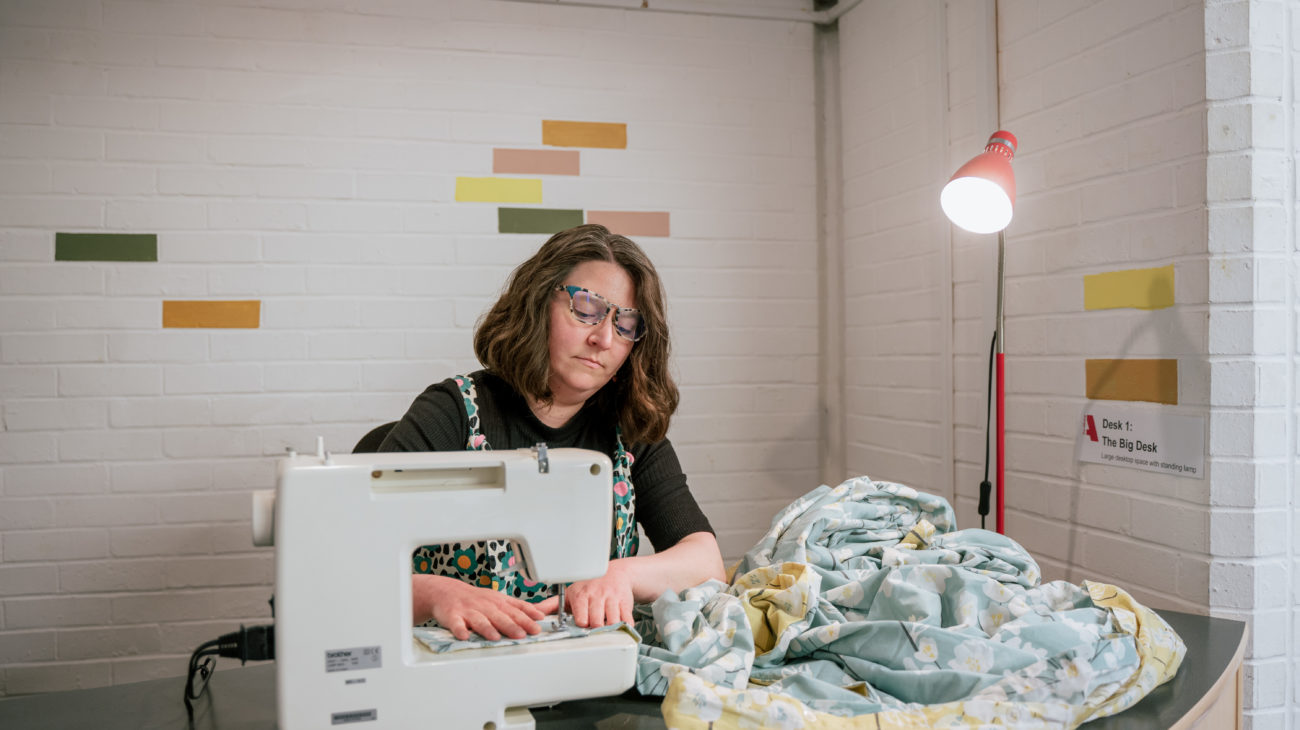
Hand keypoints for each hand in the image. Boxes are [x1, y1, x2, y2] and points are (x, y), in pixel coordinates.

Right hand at [413, 574, 546, 640]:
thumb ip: (519, 607)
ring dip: (487, 629)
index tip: (538, 625)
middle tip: (522, 634)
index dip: (527, 617)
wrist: (447, 591)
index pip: (516, 610)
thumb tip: (541, 614)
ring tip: (495, 637)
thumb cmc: (477, 599)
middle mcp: (486, 606)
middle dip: (512, 625)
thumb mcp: (499, 599)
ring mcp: (469, 611)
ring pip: (480, 621)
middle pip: (500, 616)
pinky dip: (459, 630)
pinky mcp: (453, 616)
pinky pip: (456, 624)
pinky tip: (464, 636)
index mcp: (498, 602)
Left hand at [538, 561, 633, 627]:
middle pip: (596, 623)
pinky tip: (618, 624)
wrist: (616, 572)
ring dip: (609, 628)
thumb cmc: (590, 586)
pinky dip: (624, 626)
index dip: (581, 624)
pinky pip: (627, 621)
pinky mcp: (626, 603)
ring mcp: (613, 599)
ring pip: (613, 622)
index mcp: (582, 595)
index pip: (581, 617)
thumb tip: (534, 612)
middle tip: (594, 627)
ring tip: (606, 625)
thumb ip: (551, 605)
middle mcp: (597, 595)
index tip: (581, 625)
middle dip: (595, 629)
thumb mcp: (571, 593)